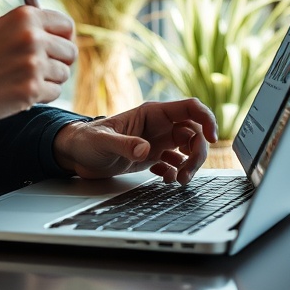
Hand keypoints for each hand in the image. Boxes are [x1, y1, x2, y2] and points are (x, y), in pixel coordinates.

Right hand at [0, 6, 75, 125]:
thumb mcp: (3, 28)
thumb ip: (33, 26)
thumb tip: (66, 33)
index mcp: (25, 17)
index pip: (66, 25)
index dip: (65, 39)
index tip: (58, 48)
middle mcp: (32, 36)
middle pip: (70, 51)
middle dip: (59, 62)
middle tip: (38, 68)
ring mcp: (33, 63)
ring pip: (63, 74)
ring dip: (48, 80)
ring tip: (23, 79)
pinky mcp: (32, 88)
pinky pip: (55, 92)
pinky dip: (41, 95)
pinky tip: (20, 90)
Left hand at [53, 99, 218, 184]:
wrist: (75, 155)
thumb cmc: (86, 141)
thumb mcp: (103, 142)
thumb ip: (124, 144)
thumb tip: (146, 150)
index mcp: (151, 113)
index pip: (189, 107)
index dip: (206, 118)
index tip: (213, 137)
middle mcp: (158, 126)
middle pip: (194, 132)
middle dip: (198, 153)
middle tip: (187, 174)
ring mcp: (157, 141)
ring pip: (189, 149)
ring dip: (191, 165)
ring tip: (179, 181)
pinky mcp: (153, 157)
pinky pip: (176, 163)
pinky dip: (176, 173)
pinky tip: (165, 180)